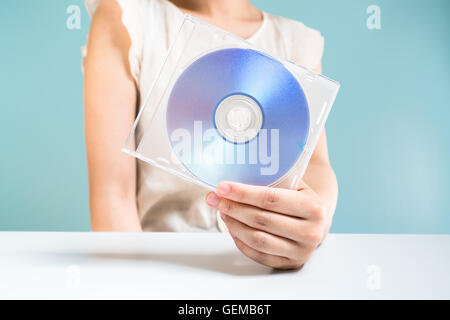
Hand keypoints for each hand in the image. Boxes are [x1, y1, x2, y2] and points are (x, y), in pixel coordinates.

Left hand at [205, 181, 329, 269]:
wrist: (317, 222)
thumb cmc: (299, 199)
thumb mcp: (294, 184)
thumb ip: (271, 181)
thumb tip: (232, 182)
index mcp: (313, 207)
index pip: (271, 199)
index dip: (243, 193)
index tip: (223, 187)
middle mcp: (311, 232)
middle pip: (261, 219)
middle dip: (233, 207)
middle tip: (215, 198)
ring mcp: (301, 252)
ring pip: (257, 239)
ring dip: (234, 224)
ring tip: (223, 211)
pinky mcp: (289, 264)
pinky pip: (257, 254)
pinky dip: (240, 241)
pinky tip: (232, 228)